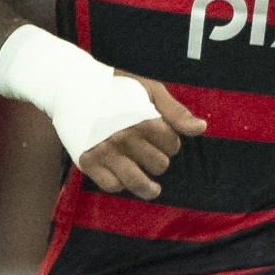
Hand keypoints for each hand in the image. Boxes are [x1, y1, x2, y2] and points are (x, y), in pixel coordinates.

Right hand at [77, 77, 205, 198]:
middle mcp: (125, 137)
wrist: (73, 85)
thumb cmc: (116, 87)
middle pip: (159, 164)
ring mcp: (105, 151)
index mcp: (143, 119)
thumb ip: (176, 111)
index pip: (172, 145)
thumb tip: (201, 128)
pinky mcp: (88, 161)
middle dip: (158, 159)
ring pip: (137, 181)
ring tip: (152, 188)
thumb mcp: (149, 90)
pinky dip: (119, 184)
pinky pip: (111, 185)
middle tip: (147, 152)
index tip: (159, 136)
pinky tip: (122, 177)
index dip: (170, 141)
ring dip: (148, 187)